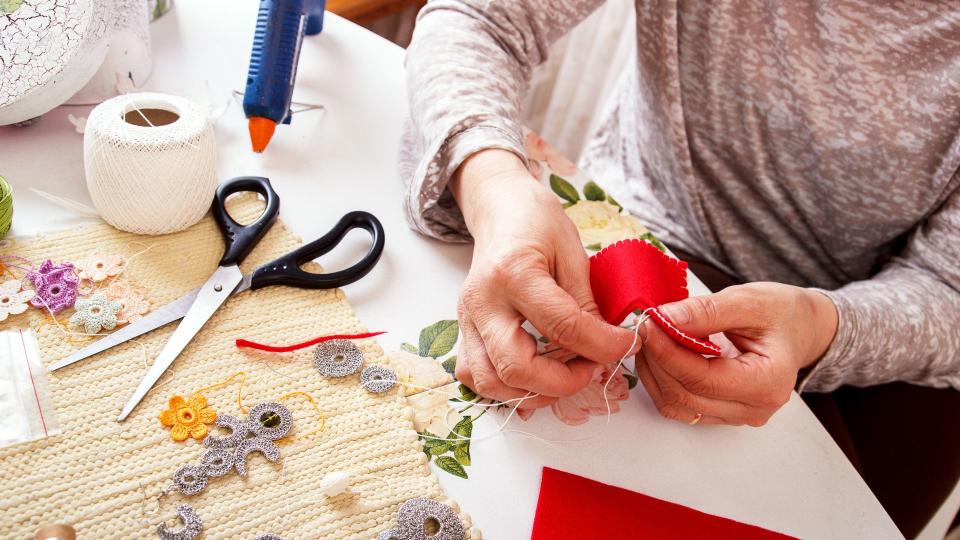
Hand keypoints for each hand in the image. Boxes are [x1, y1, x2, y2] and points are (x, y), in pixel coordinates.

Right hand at [450, 149, 638, 407]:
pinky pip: (475, 376)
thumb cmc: (537, 222)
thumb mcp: (572, 252)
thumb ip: (586, 303)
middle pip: (516, 367)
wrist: (499, 209)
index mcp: (514, 272)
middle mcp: (482, 301)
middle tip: (592, 368)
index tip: (627, 344)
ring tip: (564, 375)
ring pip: (489, 382)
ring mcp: (467, 319)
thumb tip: (608, 345)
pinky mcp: (463, 330)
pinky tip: (534, 378)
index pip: (562, 327)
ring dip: (532, 392)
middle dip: (563, 382)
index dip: (603, 346)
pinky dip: (504, 389)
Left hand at [636, 282, 838, 425]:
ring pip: (678, 405)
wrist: (799, 328)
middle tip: (644, 327)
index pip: (704, 379)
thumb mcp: (748, 301)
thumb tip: (664, 319)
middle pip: (686, 396)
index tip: (648, 326)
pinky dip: (663, 381)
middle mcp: (755, 408)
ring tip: (650, 339)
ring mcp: (738, 415)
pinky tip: (660, 354)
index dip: (668, 353)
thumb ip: (706, 311)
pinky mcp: (723, 413)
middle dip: (657, 360)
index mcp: (769, 381)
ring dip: (655, 373)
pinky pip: (682, 406)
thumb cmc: (781, 313)